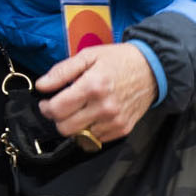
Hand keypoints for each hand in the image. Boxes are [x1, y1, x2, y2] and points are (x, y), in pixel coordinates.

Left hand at [34, 42, 155, 144]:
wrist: (153, 69)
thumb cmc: (119, 60)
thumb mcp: (88, 56)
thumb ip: (62, 71)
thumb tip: (41, 85)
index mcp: (93, 86)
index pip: (57, 110)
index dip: (46, 107)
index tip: (46, 102)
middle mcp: (104, 107)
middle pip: (65, 128)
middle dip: (57, 118)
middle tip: (60, 107)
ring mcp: (114, 121)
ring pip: (79, 136)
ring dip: (74, 125)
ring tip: (78, 109)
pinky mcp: (122, 129)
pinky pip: (96, 139)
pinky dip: (90, 129)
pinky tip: (93, 114)